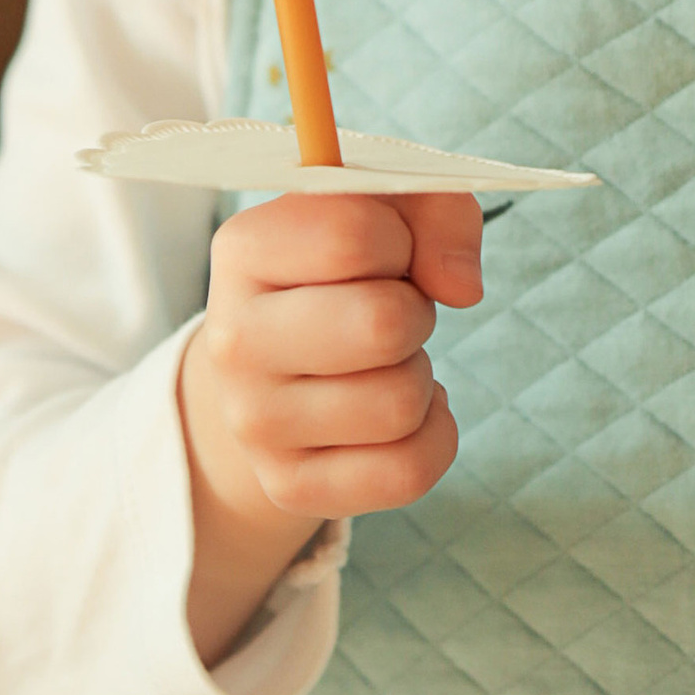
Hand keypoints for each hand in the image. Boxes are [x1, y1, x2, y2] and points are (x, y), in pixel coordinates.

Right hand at [178, 185, 483, 669]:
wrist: (276, 368)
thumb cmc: (346, 272)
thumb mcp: (387, 210)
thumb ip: (437, 207)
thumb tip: (462, 288)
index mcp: (243, 251)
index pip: (354, 234)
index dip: (401, 238)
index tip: (385, 252)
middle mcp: (233, 341)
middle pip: (383, 325)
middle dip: (414, 311)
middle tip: (390, 312)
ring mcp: (255, 423)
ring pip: (402, 402)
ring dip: (419, 374)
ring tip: (381, 362)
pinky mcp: (291, 486)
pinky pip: (410, 471)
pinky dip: (434, 433)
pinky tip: (401, 413)